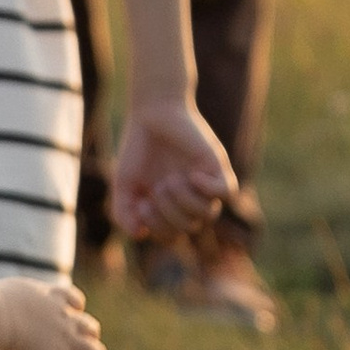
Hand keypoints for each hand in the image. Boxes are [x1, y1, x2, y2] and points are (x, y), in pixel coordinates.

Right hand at [111, 96, 235, 241]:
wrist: (152, 113)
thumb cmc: (138, 148)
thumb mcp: (123, 184)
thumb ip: (123, 212)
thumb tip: (139, 234)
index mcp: (170, 207)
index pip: (173, 235)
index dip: (158, 228)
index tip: (141, 204)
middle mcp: (190, 198)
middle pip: (190, 227)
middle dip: (169, 214)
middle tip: (157, 188)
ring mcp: (205, 183)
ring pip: (209, 214)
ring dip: (186, 203)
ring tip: (170, 180)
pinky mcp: (217, 166)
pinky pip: (226, 192)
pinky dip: (209, 190)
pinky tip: (192, 175)